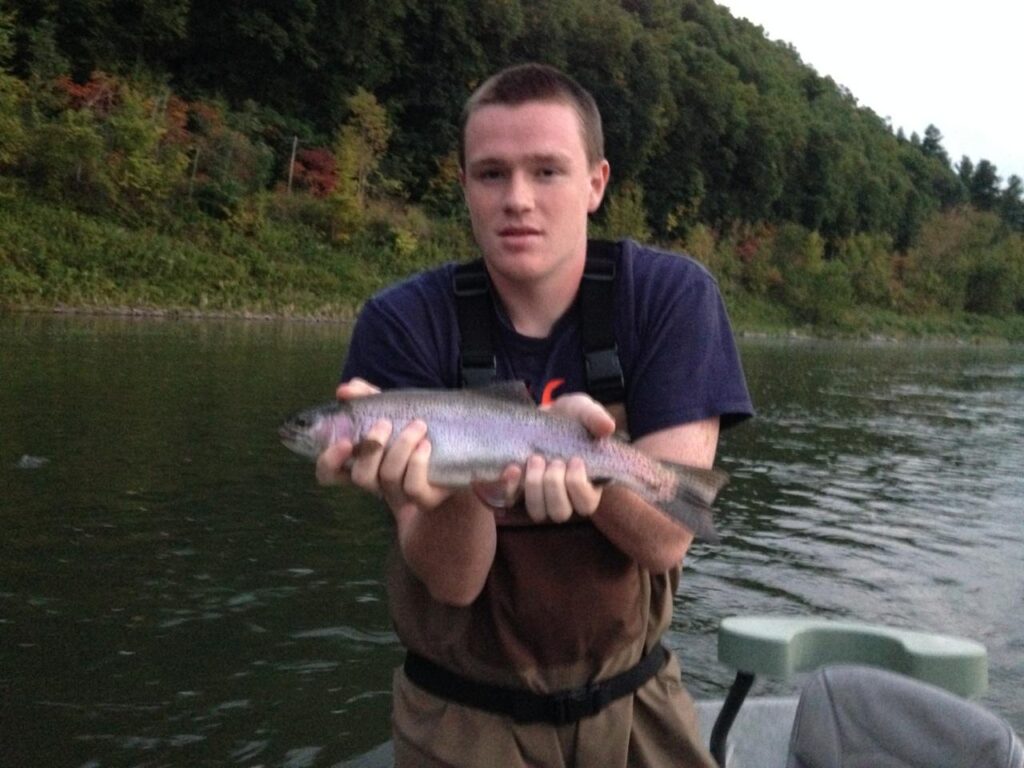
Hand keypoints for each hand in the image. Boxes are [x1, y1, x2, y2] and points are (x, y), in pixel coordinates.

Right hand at [315, 379, 453, 518]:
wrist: (457, 453)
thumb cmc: (416, 432)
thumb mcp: (392, 410)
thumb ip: (367, 397)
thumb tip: (345, 389)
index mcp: (362, 463)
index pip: (330, 473)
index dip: (330, 461)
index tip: (344, 442)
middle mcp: (377, 482)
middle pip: (360, 477)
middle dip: (371, 447)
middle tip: (385, 423)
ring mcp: (400, 493)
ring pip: (388, 477)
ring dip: (401, 446)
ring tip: (418, 425)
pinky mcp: (425, 498)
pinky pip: (413, 487)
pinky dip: (417, 462)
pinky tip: (426, 445)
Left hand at [520, 392, 615, 523]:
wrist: (540, 415)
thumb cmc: (569, 419)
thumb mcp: (583, 411)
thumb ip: (596, 417)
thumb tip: (608, 427)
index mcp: (586, 487)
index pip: (586, 504)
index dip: (578, 485)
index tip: (575, 460)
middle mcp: (563, 499)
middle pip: (560, 512)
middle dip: (554, 485)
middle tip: (554, 460)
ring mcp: (538, 497)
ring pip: (537, 512)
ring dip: (534, 488)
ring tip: (535, 459)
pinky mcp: (515, 491)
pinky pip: (510, 500)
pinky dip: (510, 486)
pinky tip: (513, 468)